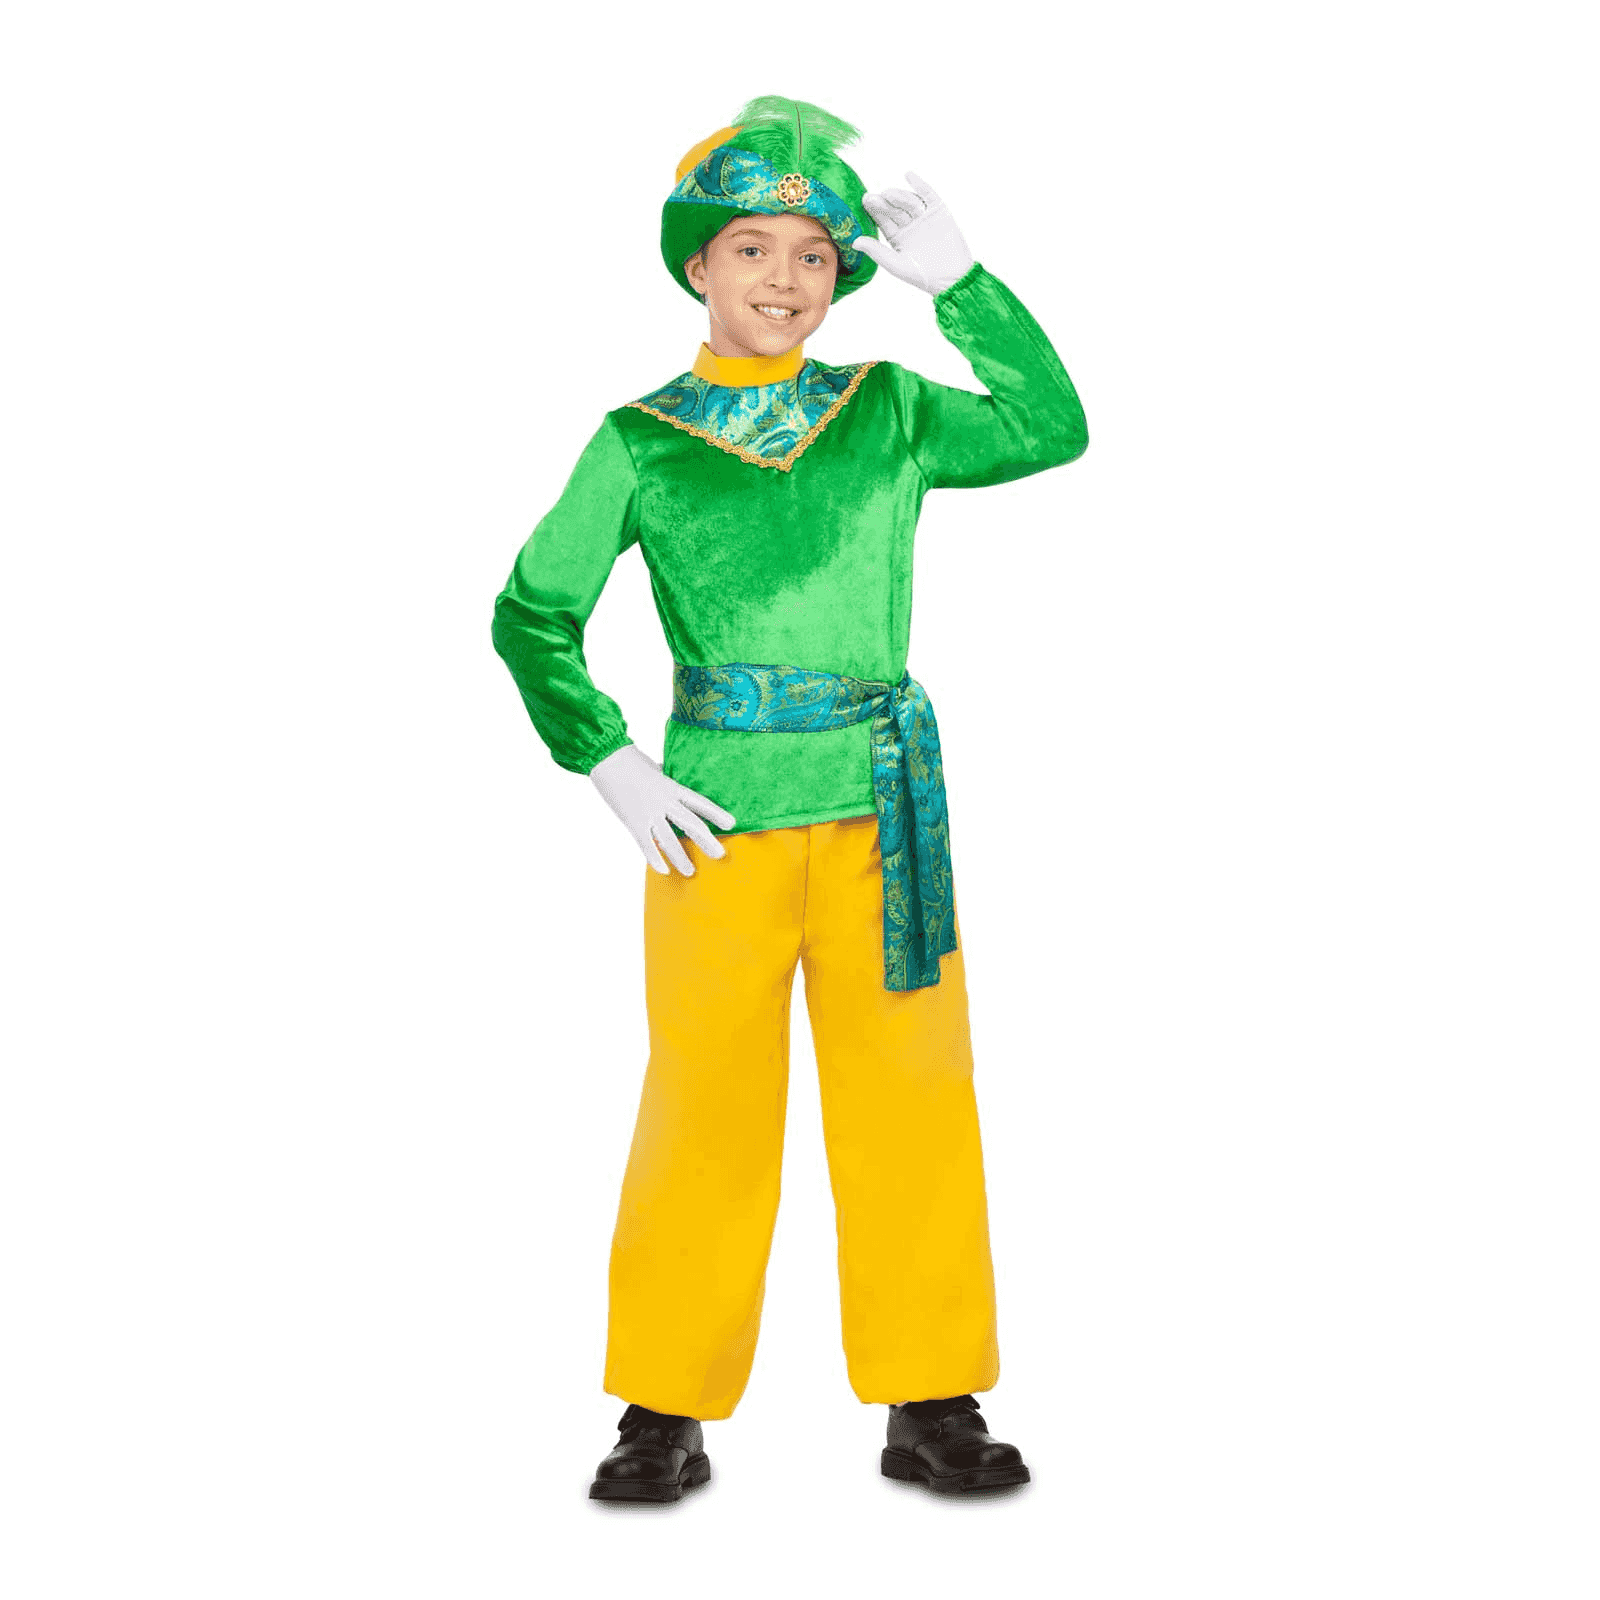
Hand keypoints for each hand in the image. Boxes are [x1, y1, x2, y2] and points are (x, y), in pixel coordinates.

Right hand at [588, 743, 736, 876]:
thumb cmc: (630, 761)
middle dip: (707, 841)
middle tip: (720, 855)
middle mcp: (664, 801)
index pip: (699, 803)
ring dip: (681, 857)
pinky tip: (663, 870)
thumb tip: (669, 777)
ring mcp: (649, 813)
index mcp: (672, 787)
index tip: (731, 823)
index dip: (716, 813)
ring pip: (669, 840)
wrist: (607, 758)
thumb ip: (665, 779)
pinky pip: (646, 845)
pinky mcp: (633, 821)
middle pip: (691, 824)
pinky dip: (654, 859)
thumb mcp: (655, 769)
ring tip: (690, 871)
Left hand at [852, 171, 974, 295]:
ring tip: (888, 194)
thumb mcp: (896, 265)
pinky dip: (920, 185)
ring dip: (899, 196)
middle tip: (872, 198)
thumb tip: (854, 242)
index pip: (883, 221)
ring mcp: (924, 218)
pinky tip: (909, 175)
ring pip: (909, 202)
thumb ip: (877, 251)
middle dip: (884, 203)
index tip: (865, 202)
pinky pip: (928, 196)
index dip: (875, 211)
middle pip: (894, 210)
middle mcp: (909, 225)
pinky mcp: (939, 212)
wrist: (952, 279)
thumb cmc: (923, 276)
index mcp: (897, 237)